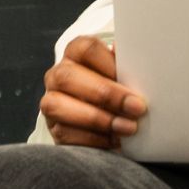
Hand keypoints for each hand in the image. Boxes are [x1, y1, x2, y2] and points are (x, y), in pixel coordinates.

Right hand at [39, 35, 146, 149]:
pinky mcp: (53, 129)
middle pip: (69, 76)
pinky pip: (65, 133)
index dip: (109, 63)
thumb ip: (128, 67)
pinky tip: (115, 140)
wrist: (110, 118)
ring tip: (128, 128)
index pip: (86, 48)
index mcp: (76, 53)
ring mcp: (51, 102)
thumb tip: (138, 59)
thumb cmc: (120, 89)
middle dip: (106, 94)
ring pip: (58, 105)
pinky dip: (93, 139)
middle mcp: (58, 75)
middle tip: (137, 107)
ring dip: (97, 119)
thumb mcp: (125, 74)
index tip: (133, 78)